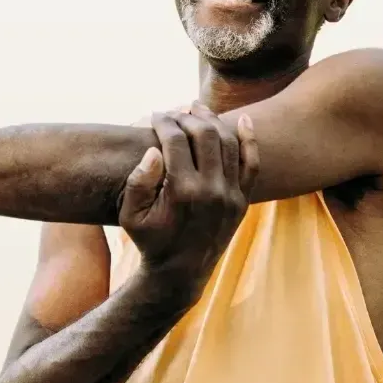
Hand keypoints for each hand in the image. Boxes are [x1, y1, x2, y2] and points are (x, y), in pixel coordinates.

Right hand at [118, 102, 258, 298]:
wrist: (179, 273)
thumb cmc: (150, 240)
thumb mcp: (130, 215)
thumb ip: (138, 181)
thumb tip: (154, 150)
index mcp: (181, 191)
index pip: (175, 140)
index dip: (164, 121)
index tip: (156, 115)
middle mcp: (211, 191)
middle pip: (204, 134)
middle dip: (188, 116)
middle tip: (176, 112)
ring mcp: (231, 196)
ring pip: (228, 143)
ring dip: (214, 121)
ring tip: (199, 109)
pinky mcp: (242, 201)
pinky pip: (252, 164)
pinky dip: (249, 139)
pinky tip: (243, 120)